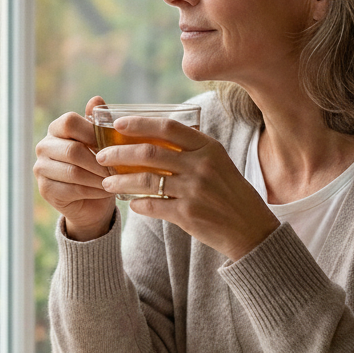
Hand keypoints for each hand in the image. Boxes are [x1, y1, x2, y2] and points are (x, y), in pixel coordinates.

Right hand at [34, 96, 115, 240]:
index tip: (111, 143)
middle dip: (99, 161)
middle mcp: (44, 146)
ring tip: (116, 180)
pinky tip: (107, 190)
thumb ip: (98, 121)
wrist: (90, 198)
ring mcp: (41, 169)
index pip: (69, 122)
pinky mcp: (45, 189)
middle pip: (72, 150)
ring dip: (99, 177)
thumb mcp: (100, 141)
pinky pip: (73, 189)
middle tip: (118, 167)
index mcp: (56, 129)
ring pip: (74, 172)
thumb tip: (96, 99)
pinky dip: (94, 191)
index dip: (91, 132)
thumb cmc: (96, 164)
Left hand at [96, 116, 278, 259]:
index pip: (169, 127)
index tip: (119, 124)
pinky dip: (138, 204)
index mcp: (208, 148)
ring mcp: (194, 190)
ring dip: (121, 180)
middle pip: (150, 153)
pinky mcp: (188, 214)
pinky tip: (132, 204)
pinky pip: (153, 205)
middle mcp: (201, 166)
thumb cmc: (231, 193)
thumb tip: (154, 140)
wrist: (251, 229)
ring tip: (107, 182)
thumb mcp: (219, 163)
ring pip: (146, 180)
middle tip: (102, 155)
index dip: (140, 123)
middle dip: (120, 153)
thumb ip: (192, 150)